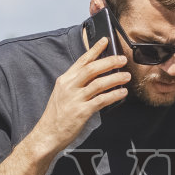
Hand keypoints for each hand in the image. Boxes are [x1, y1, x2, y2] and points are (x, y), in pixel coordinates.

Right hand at [28, 36, 129, 155]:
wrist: (47, 134)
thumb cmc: (56, 116)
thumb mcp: (62, 94)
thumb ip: (76, 84)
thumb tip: (95, 76)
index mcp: (65, 80)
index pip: (82, 60)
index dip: (95, 49)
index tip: (105, 41)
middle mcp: (69, 87)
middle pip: (92, 68)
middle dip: (110, 62)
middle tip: (122, 59)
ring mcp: (75, 99)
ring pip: (99, 83)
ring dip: (115, 78)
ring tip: (126, 76)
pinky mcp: (82, 112)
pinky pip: (101, 100)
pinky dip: (114, 95)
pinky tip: (122, 93)